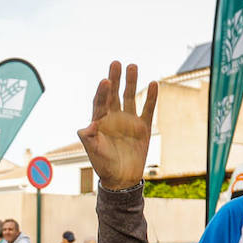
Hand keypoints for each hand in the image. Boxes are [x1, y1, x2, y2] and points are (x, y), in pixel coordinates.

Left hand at [77, 62, 157, 188]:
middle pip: (113, 94)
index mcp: (99, 121)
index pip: (100, 102)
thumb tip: (88, 125)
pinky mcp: (142, 127)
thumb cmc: (104, 165)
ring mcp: (128, 121)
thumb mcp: (93, 151)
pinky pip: (147, 109)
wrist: (121, 179)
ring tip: (132, 66)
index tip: (106, 80)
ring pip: (129, 97)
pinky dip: (150, 97)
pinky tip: (154, 83)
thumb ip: (88, 138)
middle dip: (115, 79)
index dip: (102, 91)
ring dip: (131, 82)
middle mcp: (113, 118)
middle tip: (116, 63)